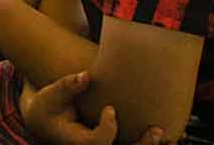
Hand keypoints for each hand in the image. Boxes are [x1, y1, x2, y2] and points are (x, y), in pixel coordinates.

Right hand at [19, 72, 163, 144]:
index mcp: (77, 142)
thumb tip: (87, 75)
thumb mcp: (50, 96)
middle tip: (156, 130)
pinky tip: (168, 137)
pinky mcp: (109, 143)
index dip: (108, 128)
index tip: (110, 109)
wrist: (44, 122)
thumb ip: (67, 86)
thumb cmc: (47, 107)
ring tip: (169, 135)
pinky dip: (148, 143)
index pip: (98, 142)